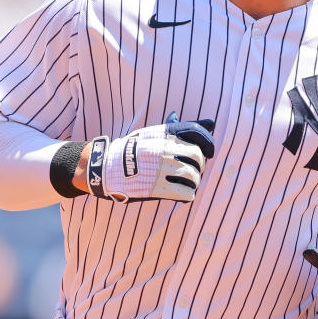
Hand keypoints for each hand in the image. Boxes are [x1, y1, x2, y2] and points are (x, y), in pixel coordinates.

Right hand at [80, 112, 214, 201]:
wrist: (106, 167)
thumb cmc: (134, 150)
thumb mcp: (154, 133)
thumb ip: (181, 129)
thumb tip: (211, 123)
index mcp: (164, 133)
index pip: (197, 132)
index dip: (209, 143)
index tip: (209, 152)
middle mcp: (163, 149)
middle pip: (198, 156)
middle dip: (200, 165)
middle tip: (194, 170)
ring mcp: (160, 168)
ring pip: (194, 176)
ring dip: (194, 182)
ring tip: (188, 184)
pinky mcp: (156, 188)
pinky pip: (185, 193)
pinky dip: (188, 195)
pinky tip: (183, 194)